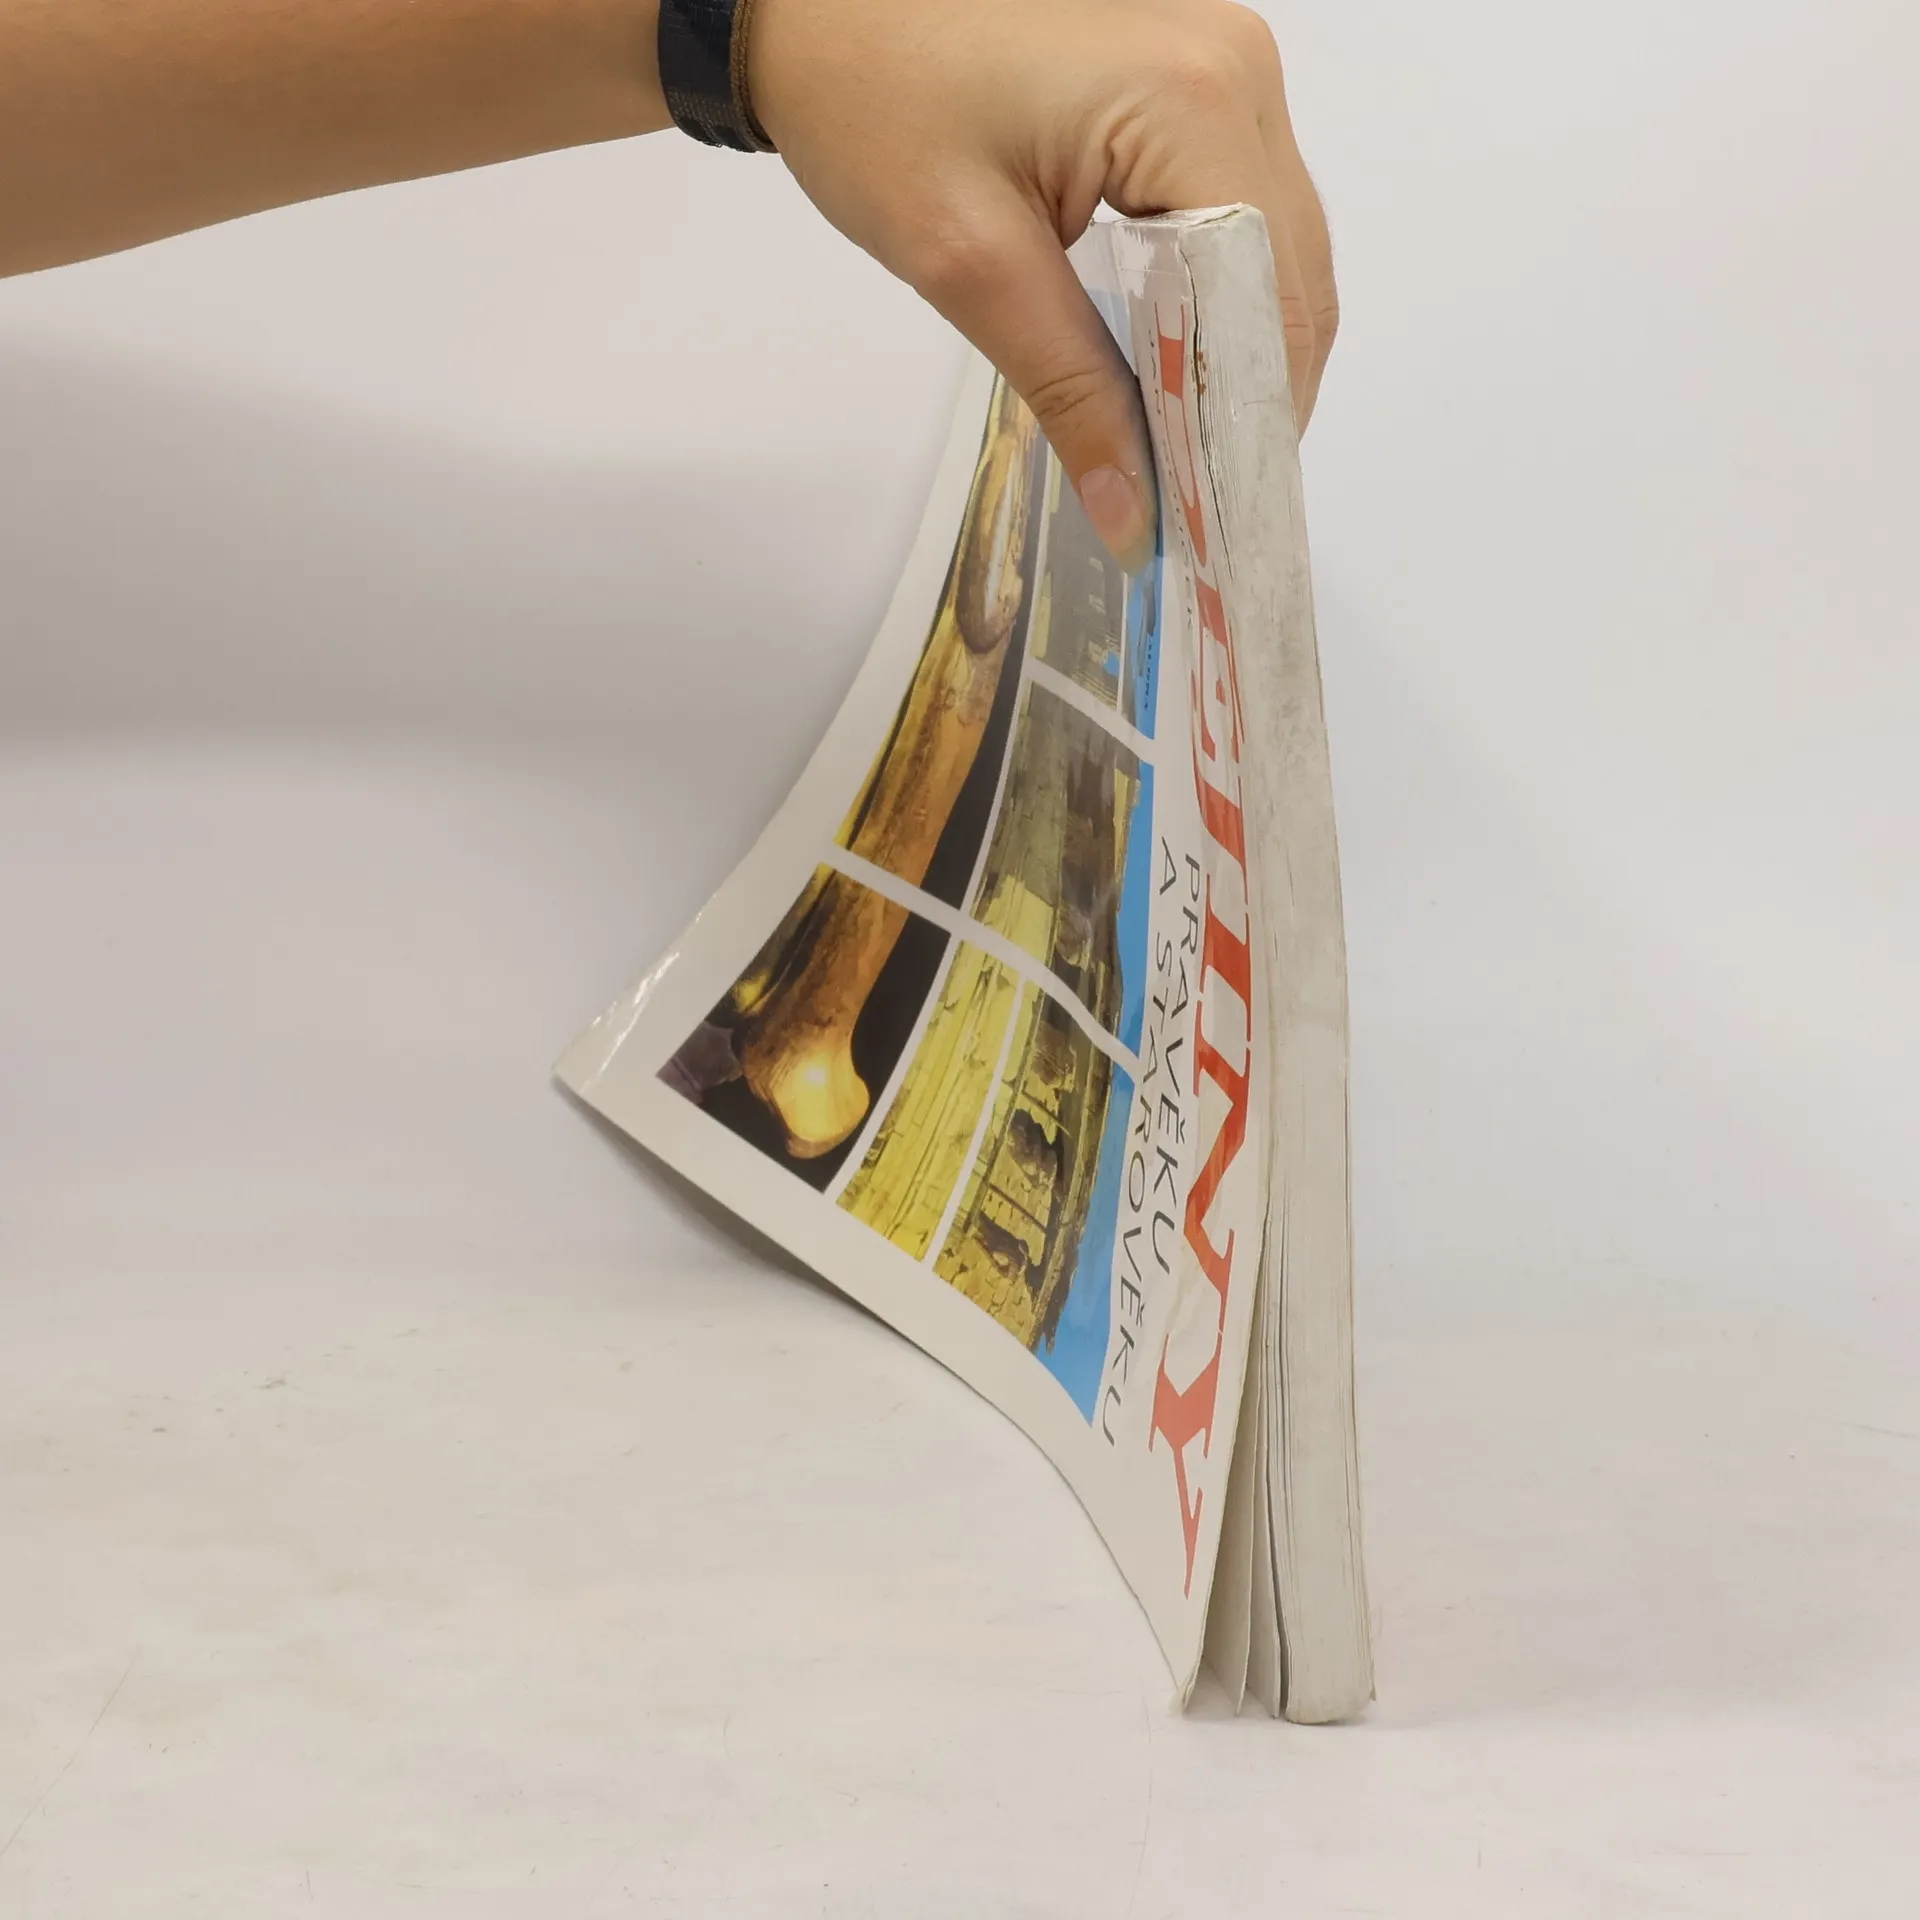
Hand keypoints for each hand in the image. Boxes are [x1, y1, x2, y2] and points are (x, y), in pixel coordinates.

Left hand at [750, 0, 1336, 568]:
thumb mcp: (973, 267)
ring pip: (1278, 252)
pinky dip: (1223, 301)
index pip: (1266, 298)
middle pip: (1289, 278)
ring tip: (1191, 458)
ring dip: (1242, 357)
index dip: (1247, 421)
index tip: (1217, 524)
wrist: (821, 2)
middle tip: (1204, 512)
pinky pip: (1245, 214)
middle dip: (1252, 401)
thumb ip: (1072, 394)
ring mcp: (1230, 67)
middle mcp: (1242, 72)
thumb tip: (1138, 519)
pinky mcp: (1200, 81)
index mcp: (1196, 101)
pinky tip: (1181, 370)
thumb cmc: (875, 105)